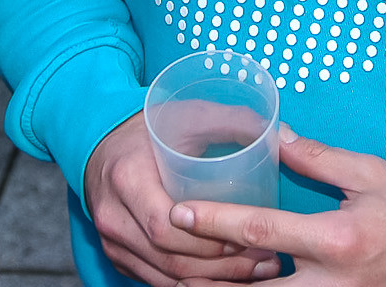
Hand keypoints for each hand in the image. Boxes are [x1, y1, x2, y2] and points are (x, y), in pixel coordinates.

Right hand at [83, 114, 280, 286]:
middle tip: (265, 261)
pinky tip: (225, 276)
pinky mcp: (118, 254)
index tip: (249, 236)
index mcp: (128, 178)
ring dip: (211, 280)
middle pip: (168, 257)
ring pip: (164, 275)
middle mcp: (114, 214)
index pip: (164, 226)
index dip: (208, 239)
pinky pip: (156, 279)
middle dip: (220, 266)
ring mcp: (112, 239)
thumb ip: (233, 121)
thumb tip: (282, 134)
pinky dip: (191, 281)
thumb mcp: (189, 115)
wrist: (103, 140)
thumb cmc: (151, 127)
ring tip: (256, 271)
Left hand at [170, 126, 385, 286]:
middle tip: (167, 265)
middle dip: (204, 280)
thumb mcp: (371, 174)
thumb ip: (319, 159)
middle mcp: (329, 284)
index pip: (261, 230)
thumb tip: (276, 137)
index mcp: (336, 240)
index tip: (179, 213)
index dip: (216, 221)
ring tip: (186, 281)